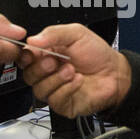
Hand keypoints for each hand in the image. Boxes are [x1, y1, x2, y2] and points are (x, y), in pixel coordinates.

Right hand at [15, 23, 131, 117]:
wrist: (115, 72)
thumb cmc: (97, 54)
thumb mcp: (76, 34)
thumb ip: (53, 34)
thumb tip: (32, 40)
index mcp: (46, 55)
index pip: (24, 58)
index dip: (25, 57)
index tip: (31, 53)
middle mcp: (47, 74)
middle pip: (28, 76)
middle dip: (40, 68)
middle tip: (55, 62)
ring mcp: (54, 90)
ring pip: (39, 90)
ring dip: (56, 79)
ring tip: (72, 70)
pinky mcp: (63, 104)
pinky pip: (55, 100)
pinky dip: (67, 89)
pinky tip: (78, 81)